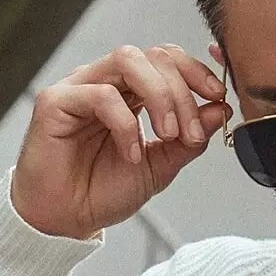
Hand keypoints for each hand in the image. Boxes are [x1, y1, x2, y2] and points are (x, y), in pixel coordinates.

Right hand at [10, 43, 231, 239]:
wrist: (66, 220)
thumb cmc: (103, 191)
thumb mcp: (160, 167)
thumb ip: (189, 140)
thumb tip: (219, 111)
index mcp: (130, 92)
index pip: (166, 60)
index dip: (196, 72)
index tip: (218, 99)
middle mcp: (105, 81)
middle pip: (153, 56)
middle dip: (182, 92)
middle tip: (189, 134)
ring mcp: (79, 86)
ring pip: (128, 60)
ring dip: (159, 96)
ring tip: (167, 135)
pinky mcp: (56, 101)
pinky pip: (101, 94)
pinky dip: (126, 124)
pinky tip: (131, 154)